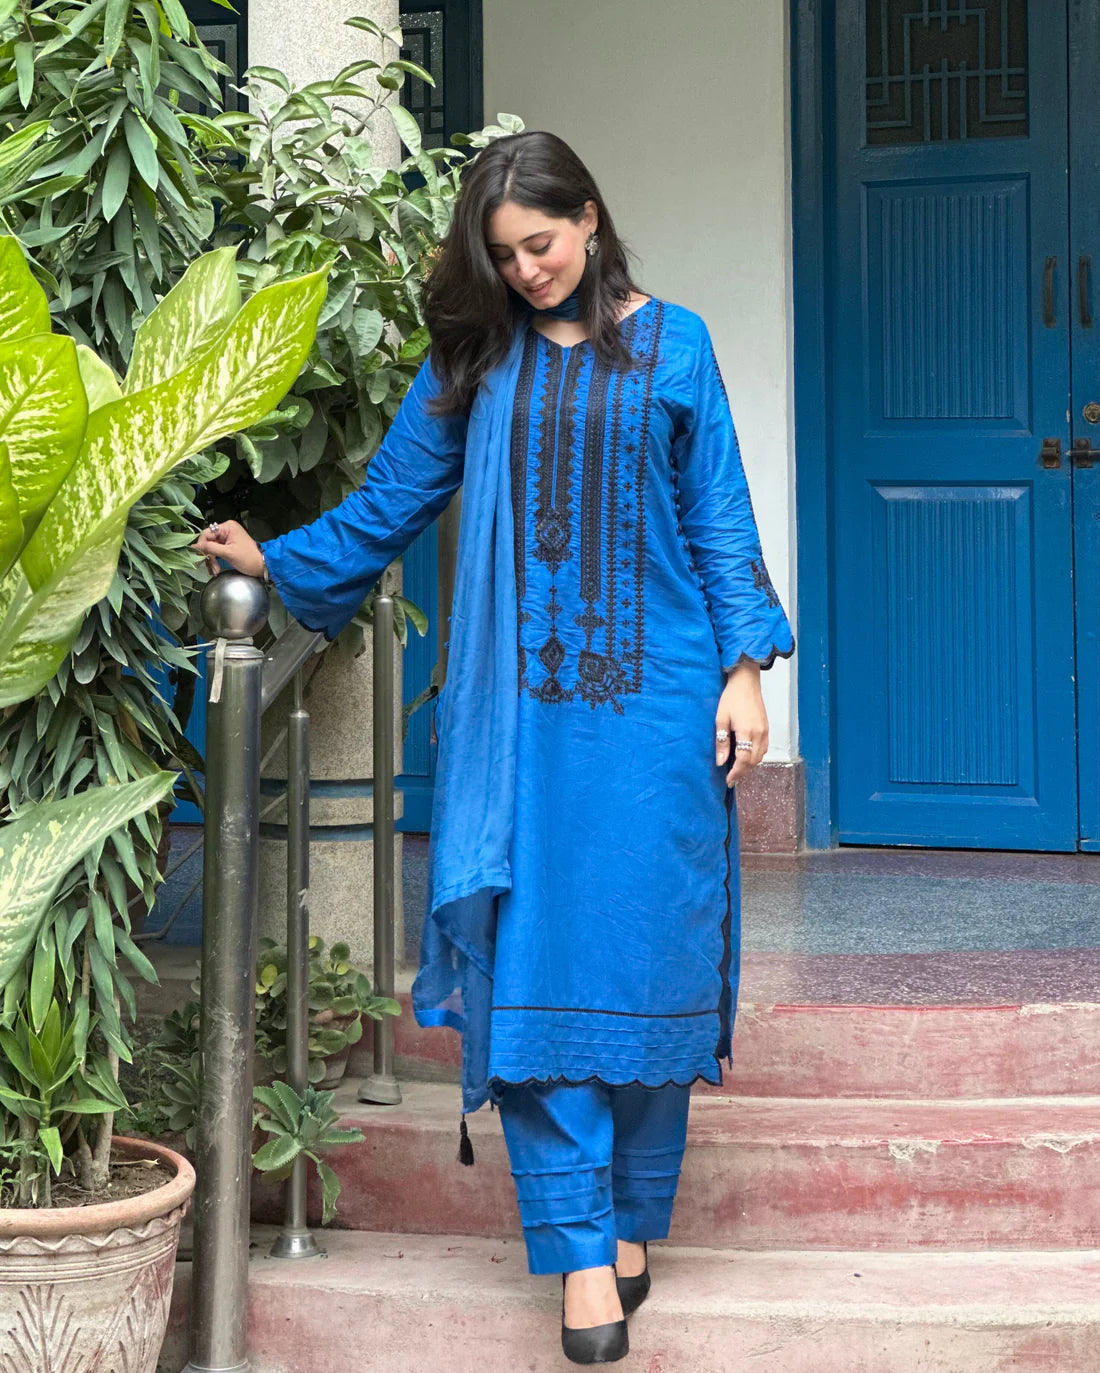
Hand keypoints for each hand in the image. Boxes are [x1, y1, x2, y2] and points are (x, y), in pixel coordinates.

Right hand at [192, 519, 264, 578]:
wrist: (262, 566)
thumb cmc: (249, 558)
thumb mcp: (228, 553)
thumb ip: (210, 548)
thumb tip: (195, 546)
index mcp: (228, 527)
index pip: (207, 534)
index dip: (202, 546)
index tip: (200, 557)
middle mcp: (226, 530)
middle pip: (208, 542)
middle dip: (208, 556)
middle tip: (212, 568)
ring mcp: (227, 539)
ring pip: (211, 549)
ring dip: (211, 561)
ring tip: (215, 570)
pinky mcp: (227, 547)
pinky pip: (216, 552)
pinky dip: (215, 561)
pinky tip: (216, 569)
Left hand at [715, 660, 768, 786]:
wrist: (746, 682)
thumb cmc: (731, 698)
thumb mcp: (720, 719)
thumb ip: (722, 742)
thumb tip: (720, 762)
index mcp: (746, 732)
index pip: (743, 760)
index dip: (736, 773)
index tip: (728, 781)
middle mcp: (759, 734)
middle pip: (753, 761)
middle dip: (742, 772)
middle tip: (731, 778)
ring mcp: (765, 731)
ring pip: (760, 756)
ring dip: (750, 765)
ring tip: (737, 769)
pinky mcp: (767, 727)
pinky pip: (764, 748)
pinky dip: (756, 756)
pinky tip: (747, 756)